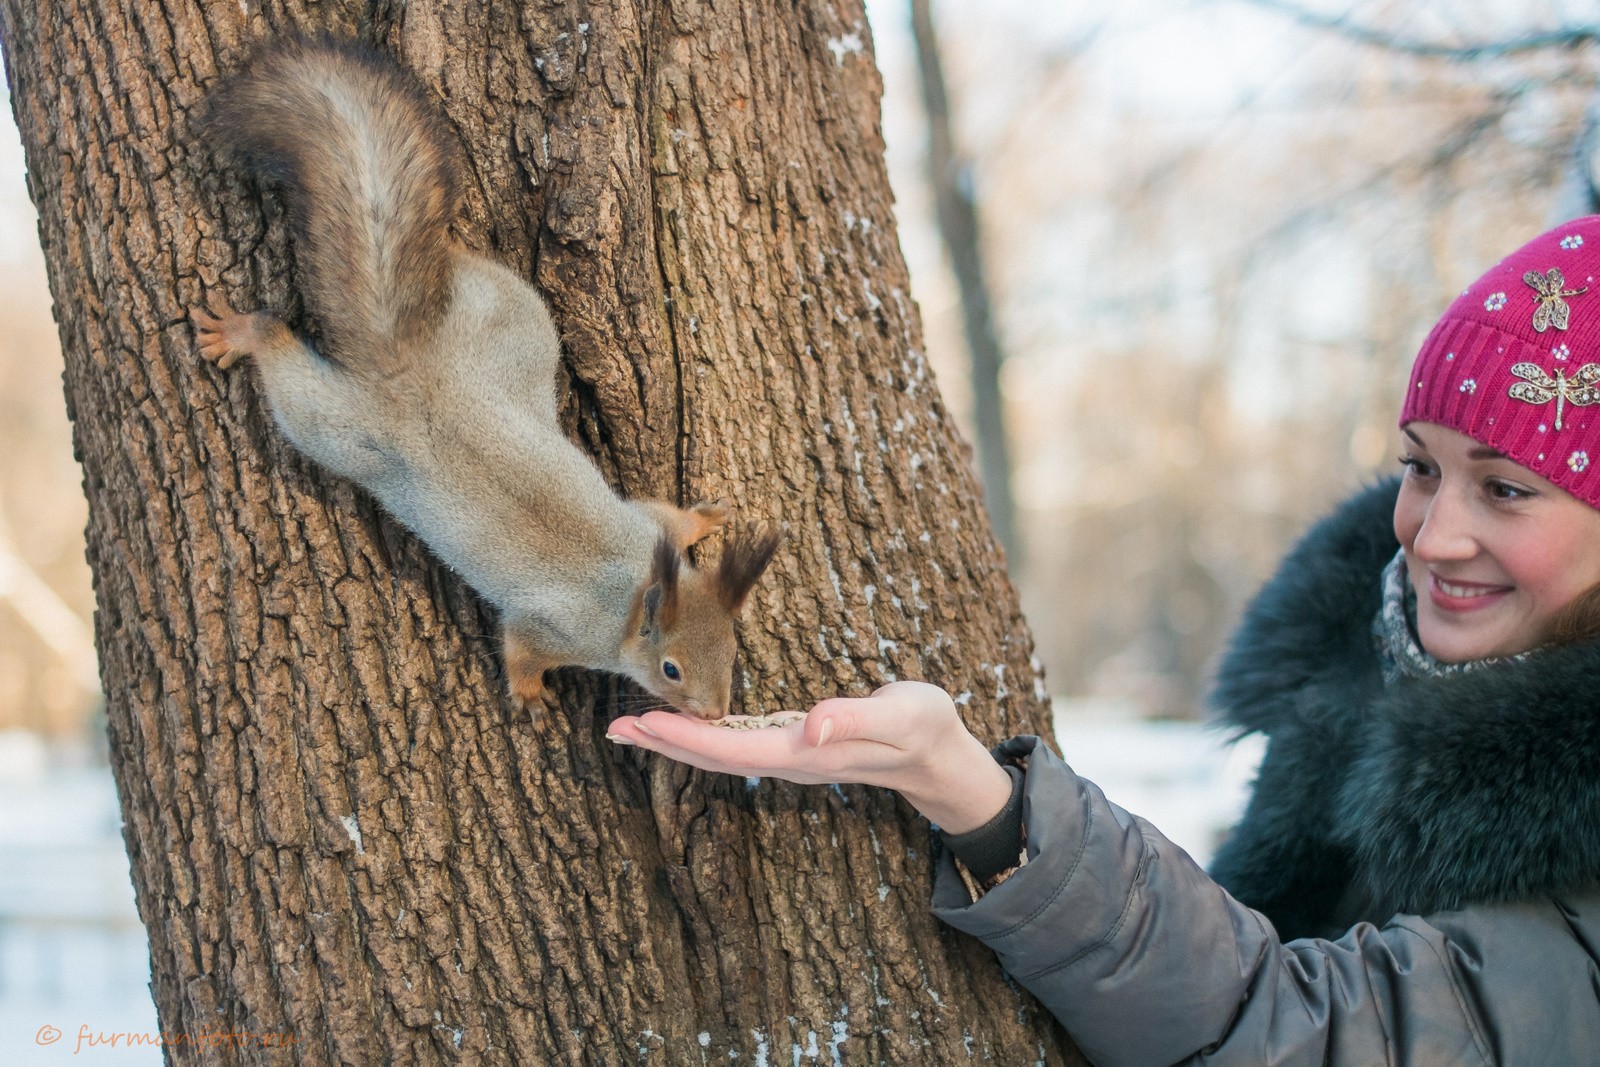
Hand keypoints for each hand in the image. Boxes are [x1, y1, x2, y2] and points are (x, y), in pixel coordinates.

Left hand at [606, 680, 1014, 832]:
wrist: (943, 756)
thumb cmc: (926, 729)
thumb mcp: (904, 716)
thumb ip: (857, 718)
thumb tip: (810, 723)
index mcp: (808, 754)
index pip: (732, 750)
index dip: (685, 737)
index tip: (643, 723)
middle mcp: (791, 761)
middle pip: (713, 758)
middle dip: (663, 743)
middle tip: (614, 727)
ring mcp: (792, 757)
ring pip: (720, 753)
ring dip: (675, 741)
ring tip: (632, 726)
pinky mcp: (796, 746)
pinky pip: (737, 745)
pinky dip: (702, 735)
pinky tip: (685, 725)